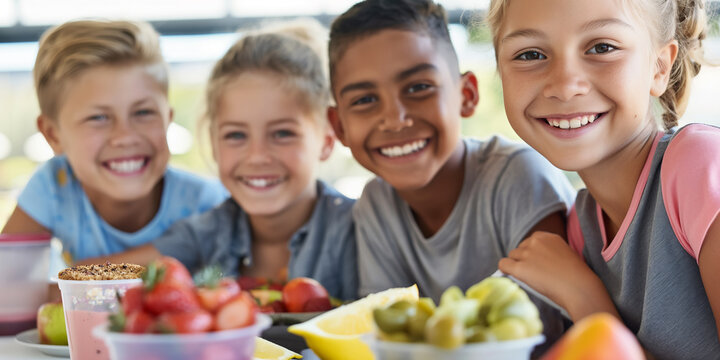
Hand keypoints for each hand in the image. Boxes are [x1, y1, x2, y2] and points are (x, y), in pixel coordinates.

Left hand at [499, 231, 618, 320]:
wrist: (579, 288)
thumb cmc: (577, 277)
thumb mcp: (565, 255)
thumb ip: (550, 253)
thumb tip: (537, 261)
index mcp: (548, 237)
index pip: (530, 242)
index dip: (531, 254)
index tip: (537, 264)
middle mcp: (535, 241)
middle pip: (519, 249)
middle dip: (524, 260)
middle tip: (535, 275)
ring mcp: (526, 254)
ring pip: (511, 257)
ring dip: (517, 266)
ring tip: (530, 279)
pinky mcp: (520, 267)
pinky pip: (503, 265)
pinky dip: (505, 270)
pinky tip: (512, 277)